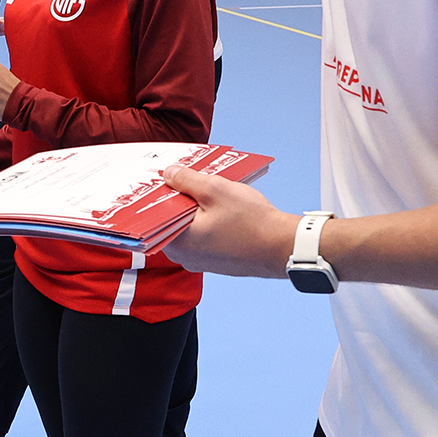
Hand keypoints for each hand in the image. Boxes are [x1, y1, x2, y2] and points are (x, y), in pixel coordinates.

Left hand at [158, 165, 301, 277]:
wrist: (282, 248)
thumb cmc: (251, 222)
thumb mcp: (215, 190)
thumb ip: (186, 180)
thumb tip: (168, 174)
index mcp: (177, 242)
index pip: (155, 214)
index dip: (161, 192)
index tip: (167, 178)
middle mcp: (183, 257)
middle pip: (172, 220)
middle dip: (181, 199)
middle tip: (192, 179)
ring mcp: (200, 262)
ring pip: (189, 228)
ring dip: (197, 210)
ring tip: (212, 191)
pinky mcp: (215, 262)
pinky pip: (204, 237)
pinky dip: (209, 222)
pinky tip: (223, 208)